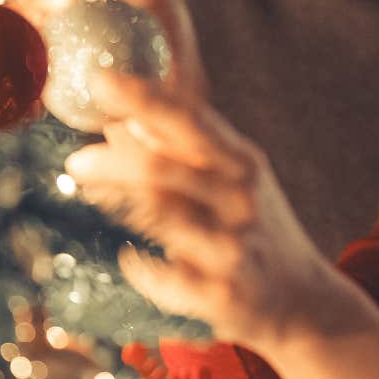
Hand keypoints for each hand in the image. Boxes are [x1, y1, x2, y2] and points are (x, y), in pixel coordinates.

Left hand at [66, 71, 336, 349]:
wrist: (301, 300)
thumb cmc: (254, 228)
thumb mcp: (233, 180)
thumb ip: (185, 151)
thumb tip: (122, 122)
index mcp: (242, 162)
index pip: (189, 119)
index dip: (142, 98)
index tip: (100, 79)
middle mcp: (240, 198)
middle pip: (163, 170)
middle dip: (114, 163)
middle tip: (77, 160)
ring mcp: (231, 246)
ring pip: (161, 217)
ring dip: (118, 202)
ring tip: (89, 190)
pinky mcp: (220, 293)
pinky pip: (163, 276)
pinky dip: (141, 266)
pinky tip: (131, 259)